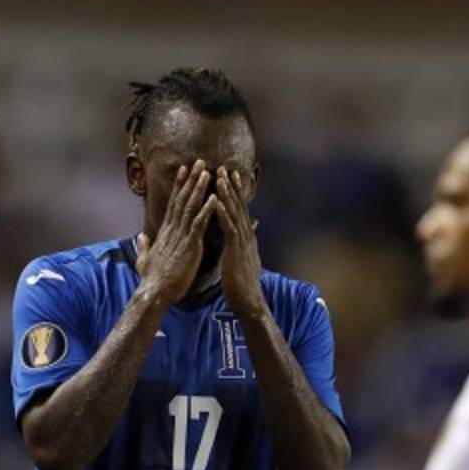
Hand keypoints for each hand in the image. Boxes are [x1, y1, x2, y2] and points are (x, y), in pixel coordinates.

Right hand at [136, 160, 216, 302]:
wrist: (155, 293)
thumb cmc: (152, 279)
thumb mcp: (145, 258)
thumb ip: (145, 245)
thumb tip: (142, 237)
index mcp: (166, 231)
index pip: (174, 203)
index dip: (179, 186)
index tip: (184, 171)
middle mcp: (173, 229)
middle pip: (182, 198)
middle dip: (190, 179)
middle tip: (198, 161)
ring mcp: (181, 236)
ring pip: (191, 206)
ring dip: (199, 188)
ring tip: (207, 171)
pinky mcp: (189, 245)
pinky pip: (199, 224)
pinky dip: (207, 210)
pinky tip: (214, 198)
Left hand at [215, 166, 266, 318]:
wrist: (248, 302)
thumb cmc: (242, 284)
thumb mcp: (244, 258)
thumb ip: (246, 241)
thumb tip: (251, 228)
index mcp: (244, 238)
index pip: (239, 210)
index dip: (234, 192)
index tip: (228, 175)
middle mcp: (246, 236)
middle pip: (238, 206)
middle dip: (231, 187)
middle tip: (224, 167)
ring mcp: (242, 243)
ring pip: (234, 214)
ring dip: (227, 195)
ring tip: (220, 178)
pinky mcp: (236, 252)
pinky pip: (229, 230)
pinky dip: (223, 215)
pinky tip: (217, 203)